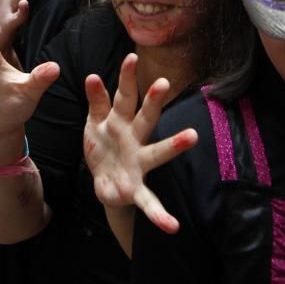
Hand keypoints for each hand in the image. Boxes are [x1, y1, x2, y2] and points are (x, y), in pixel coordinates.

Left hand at [84, 53, 196, 251]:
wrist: (105, 184)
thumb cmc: (104, 146)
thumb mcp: (95, 124)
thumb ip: (97, 102)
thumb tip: (91, 76)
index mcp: (120, 123)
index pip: (124, 96)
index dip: (126, 77)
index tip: (130, 56)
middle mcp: (135, 140)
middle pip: (144, 117)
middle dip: (152, 101)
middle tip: (161, 83)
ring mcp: (139, 164)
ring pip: (157, 153)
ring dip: (174, 144)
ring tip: (193, 136)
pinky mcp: (136, 189)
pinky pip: (149, 203)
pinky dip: (160, 215)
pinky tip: (172, 227)